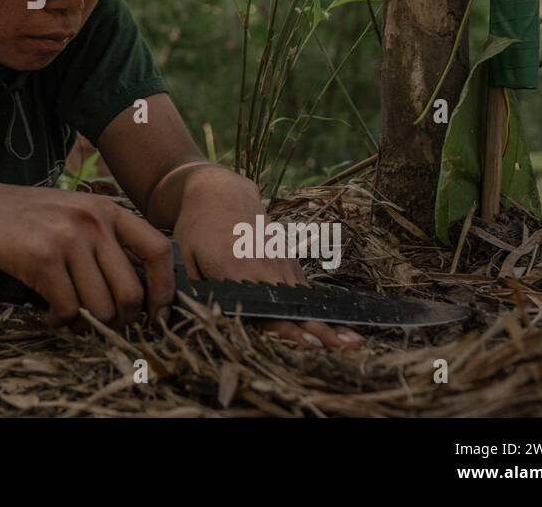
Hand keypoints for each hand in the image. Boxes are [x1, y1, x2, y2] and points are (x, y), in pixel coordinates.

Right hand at [0, 183, 174, 332]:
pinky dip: (58, 322)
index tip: (157, 314)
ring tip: (68, 317)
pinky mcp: (43, 260)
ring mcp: (68, 239)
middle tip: (101, 324)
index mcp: (107, 210)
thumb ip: (104, 240)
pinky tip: (46, 313)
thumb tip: (138, 294)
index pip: (158, 251)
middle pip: (131, 293)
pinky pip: (67, 310)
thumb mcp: (73, 213)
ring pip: (100, 308)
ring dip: (85, 324)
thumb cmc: (25, 218)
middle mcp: (93, 222)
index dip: (165, 289)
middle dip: (120, 320)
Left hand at [172, 167, 363, 350]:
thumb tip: (186, 322)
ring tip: (355, 344)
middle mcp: (264, 269)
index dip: (288, 331)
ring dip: (330, 323)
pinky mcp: (287, 259)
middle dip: (322, 331)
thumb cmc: (197, 228)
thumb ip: (194, 293)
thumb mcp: (187, 259)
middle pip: (296, 309)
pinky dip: (320, 309)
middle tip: (350, 349)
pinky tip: (339, 327)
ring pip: (306, 301)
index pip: (265, 310)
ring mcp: (280, 263)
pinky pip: (304, 290)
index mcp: (236, 272)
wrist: (221, 192)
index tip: (311, 345)